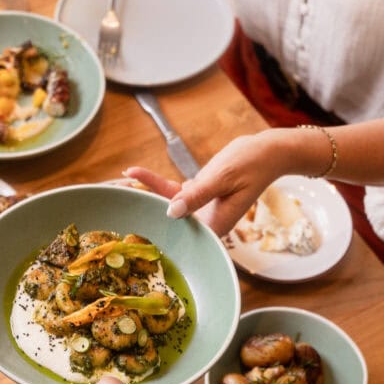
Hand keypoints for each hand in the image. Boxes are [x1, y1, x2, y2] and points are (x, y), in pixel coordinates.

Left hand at [125, 130, 287, 235]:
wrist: (268, 152)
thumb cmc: (252, 163)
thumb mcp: (223, 177)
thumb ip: (197, 195)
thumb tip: (172, 211)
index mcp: (215, 224)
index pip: (180, 231)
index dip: (156, 228)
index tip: (133, 225)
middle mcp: (206, 221)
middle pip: (169, 220)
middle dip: (143, 209)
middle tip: (114, 196)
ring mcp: (202, 209)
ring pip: (168, 204)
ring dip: (145, 192)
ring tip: (119, 181)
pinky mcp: (199, 195)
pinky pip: (173, 192)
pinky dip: (156, 183)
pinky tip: (134, 173)